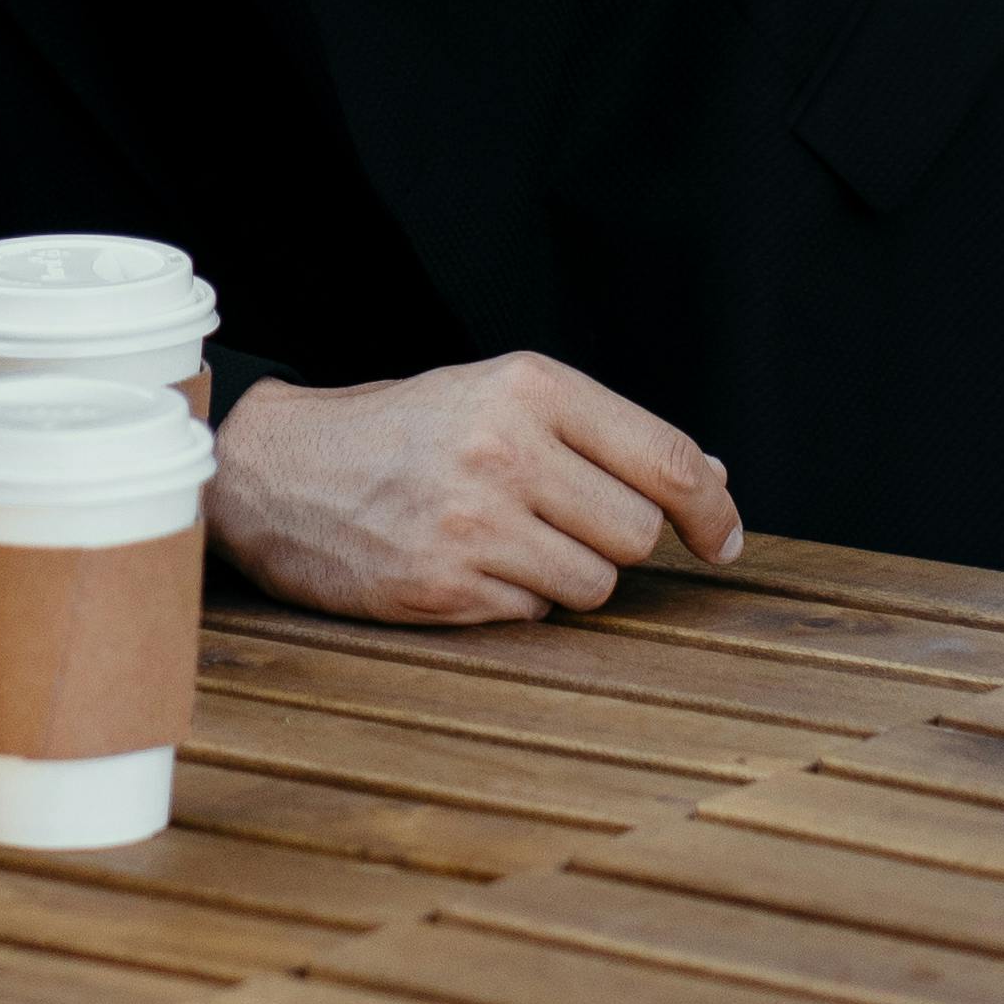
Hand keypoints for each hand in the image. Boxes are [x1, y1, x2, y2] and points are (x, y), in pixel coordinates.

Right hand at [208, 353, 743, 619]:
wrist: (278, 471)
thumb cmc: (402, 429)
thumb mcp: (495, 396)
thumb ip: (602, 435)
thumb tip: (713, 481)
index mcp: (526, 386)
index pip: (668, 459)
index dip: (714, 509)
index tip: (725, 537)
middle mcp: (505, 450)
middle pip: (638, 533)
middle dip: (616, 538)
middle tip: (563, 519)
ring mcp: (473, 524)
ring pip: (595, 585)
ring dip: (569, 575)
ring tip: (507, 539)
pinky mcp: (445, 588)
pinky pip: (535, 616)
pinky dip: (517, 600)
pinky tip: (467, 564)